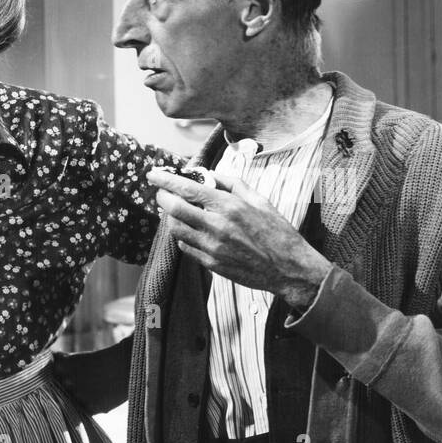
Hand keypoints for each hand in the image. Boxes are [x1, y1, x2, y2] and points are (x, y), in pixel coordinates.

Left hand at [147, 168, 331, 309]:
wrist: (288, 268)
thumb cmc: (276, 231)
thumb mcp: (259, 200)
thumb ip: (231, 184)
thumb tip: (207, 174)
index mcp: (230, 207)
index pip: (188, 189)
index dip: (166, 181)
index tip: (153, 175)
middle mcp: (217, 226)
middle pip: (174, 209)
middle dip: (162, 198)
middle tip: (162, 192)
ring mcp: (211, 247)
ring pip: (175, 229)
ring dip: (171, 217)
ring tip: (177, 210)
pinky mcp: (210, 264)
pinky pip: (185, 246)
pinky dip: (182, 235)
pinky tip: (190, 229)